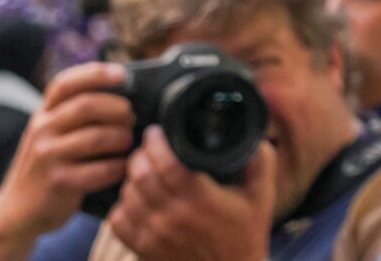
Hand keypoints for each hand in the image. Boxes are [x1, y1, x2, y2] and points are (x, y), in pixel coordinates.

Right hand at [0, 62, 135, 241]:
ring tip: (128, 143)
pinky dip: (116, 168)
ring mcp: (47, 157)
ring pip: (96, 137)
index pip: (65, 83)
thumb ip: (73, 114)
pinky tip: (121, 168)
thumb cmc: (47, 166)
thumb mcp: (50, 134)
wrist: (17, 211)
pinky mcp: (57, 182)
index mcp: (43, 114)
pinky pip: (98, 170)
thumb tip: (123, 91)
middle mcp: (42, 130)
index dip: (96, 73)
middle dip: (117, 109)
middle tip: (131, 118)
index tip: (123, 74)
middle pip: (86, 105)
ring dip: (121, 138)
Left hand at [103, 125, 275, 260]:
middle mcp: (173, 218)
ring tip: (142, 170)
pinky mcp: (144, 250)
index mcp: (200, 200)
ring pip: (127, 196)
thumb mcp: (262, 195)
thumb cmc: (246, 234)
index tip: (157, 132)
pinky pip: (118, 220)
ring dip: (131, 178)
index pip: (165, 163)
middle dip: (141, 154)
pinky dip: (123, 204)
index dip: (156, 142)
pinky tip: (136, 198)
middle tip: (148, 146)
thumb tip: (256, 135)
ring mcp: (155, 236)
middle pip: (141, 176)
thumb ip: (261, 161)